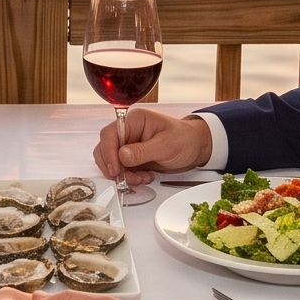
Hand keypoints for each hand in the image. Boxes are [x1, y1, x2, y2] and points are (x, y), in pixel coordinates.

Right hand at [94, 107, 212, 186]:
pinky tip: (144, 178)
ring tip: (141, 179)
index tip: (115, 170)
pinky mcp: (131, 158)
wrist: (195, 147)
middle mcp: (127, 131)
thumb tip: (122, 155)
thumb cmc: (184, 139)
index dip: (108, 152)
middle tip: (128, 179)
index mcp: (134, 120)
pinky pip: (121, 170)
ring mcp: (128, 145)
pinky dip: (129, 178)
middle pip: (105, 149)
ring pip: (111, 162)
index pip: (109, 134)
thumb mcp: (166, 145)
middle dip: (114, 167)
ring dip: (122, 175)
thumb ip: (143, 151)